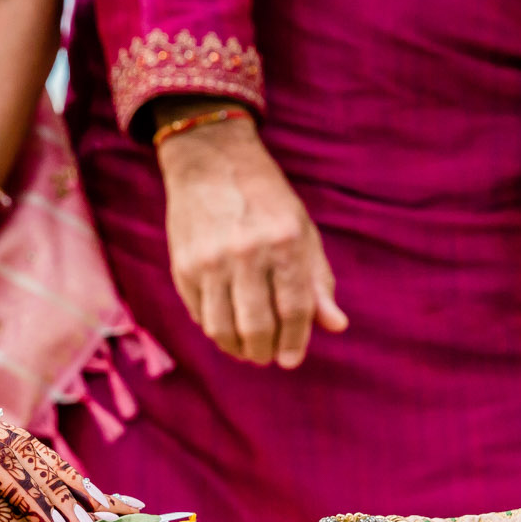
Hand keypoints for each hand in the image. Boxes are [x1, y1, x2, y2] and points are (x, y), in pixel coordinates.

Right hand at [157, 107, 345, 368]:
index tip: (291, 360)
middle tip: (267, 356)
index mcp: (285, 241)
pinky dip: (215, 329)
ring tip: (246, 349)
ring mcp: (211, 260)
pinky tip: (225, 327)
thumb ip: (317, 280)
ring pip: (223, 328)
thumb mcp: (302, 231)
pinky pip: (200, 314)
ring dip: (237, 348)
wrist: (211, 161)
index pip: (293, 309)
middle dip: (264, 351)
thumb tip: (336, 325)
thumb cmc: (266, 199)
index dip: (295, 341)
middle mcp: (247, 252)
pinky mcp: (184, 265)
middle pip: (256, 326)